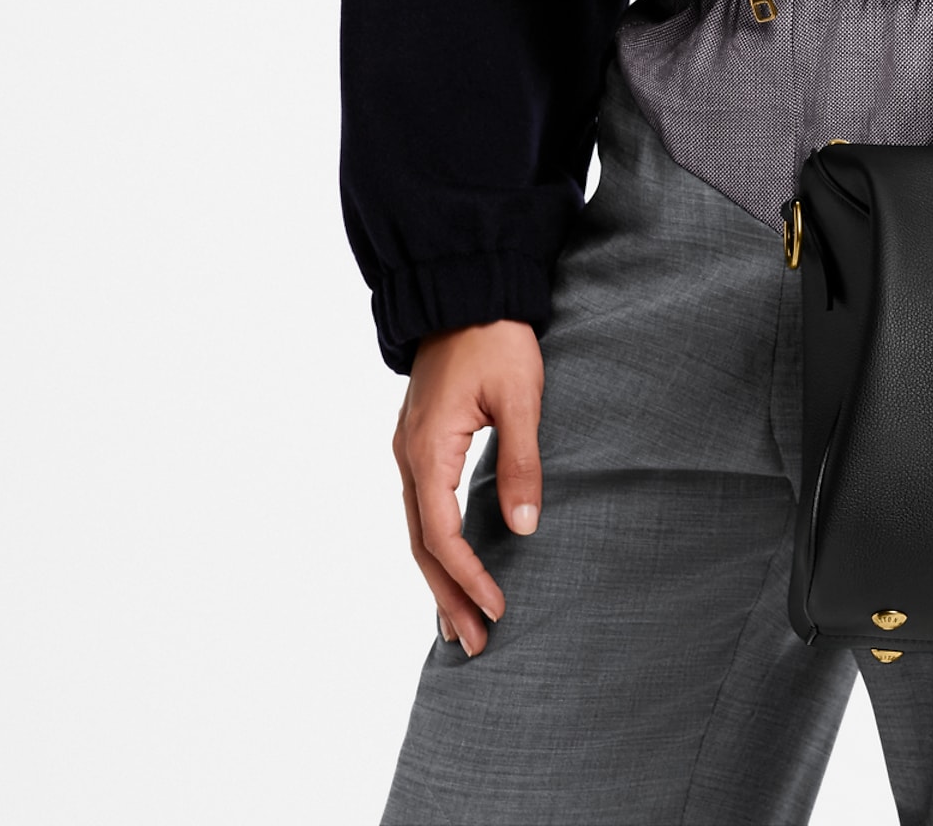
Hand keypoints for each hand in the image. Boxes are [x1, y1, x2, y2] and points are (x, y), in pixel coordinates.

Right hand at [393, 319, 542, 655]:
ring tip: (460, 626)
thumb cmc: (496, 337)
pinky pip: (422, 509)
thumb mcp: (520, 396)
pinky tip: (449, 569)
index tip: (498, 608)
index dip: (469, 576)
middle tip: (476, 644)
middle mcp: (409, 457)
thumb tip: (524, 528)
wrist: (465, 288)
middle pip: (423, 545)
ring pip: (418, 531)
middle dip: (448, 596)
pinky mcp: (420, 443)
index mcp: (427, 449)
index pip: (442, 534)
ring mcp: (410, 451)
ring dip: (439, 579)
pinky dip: (435, 547)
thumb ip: (520, 462)